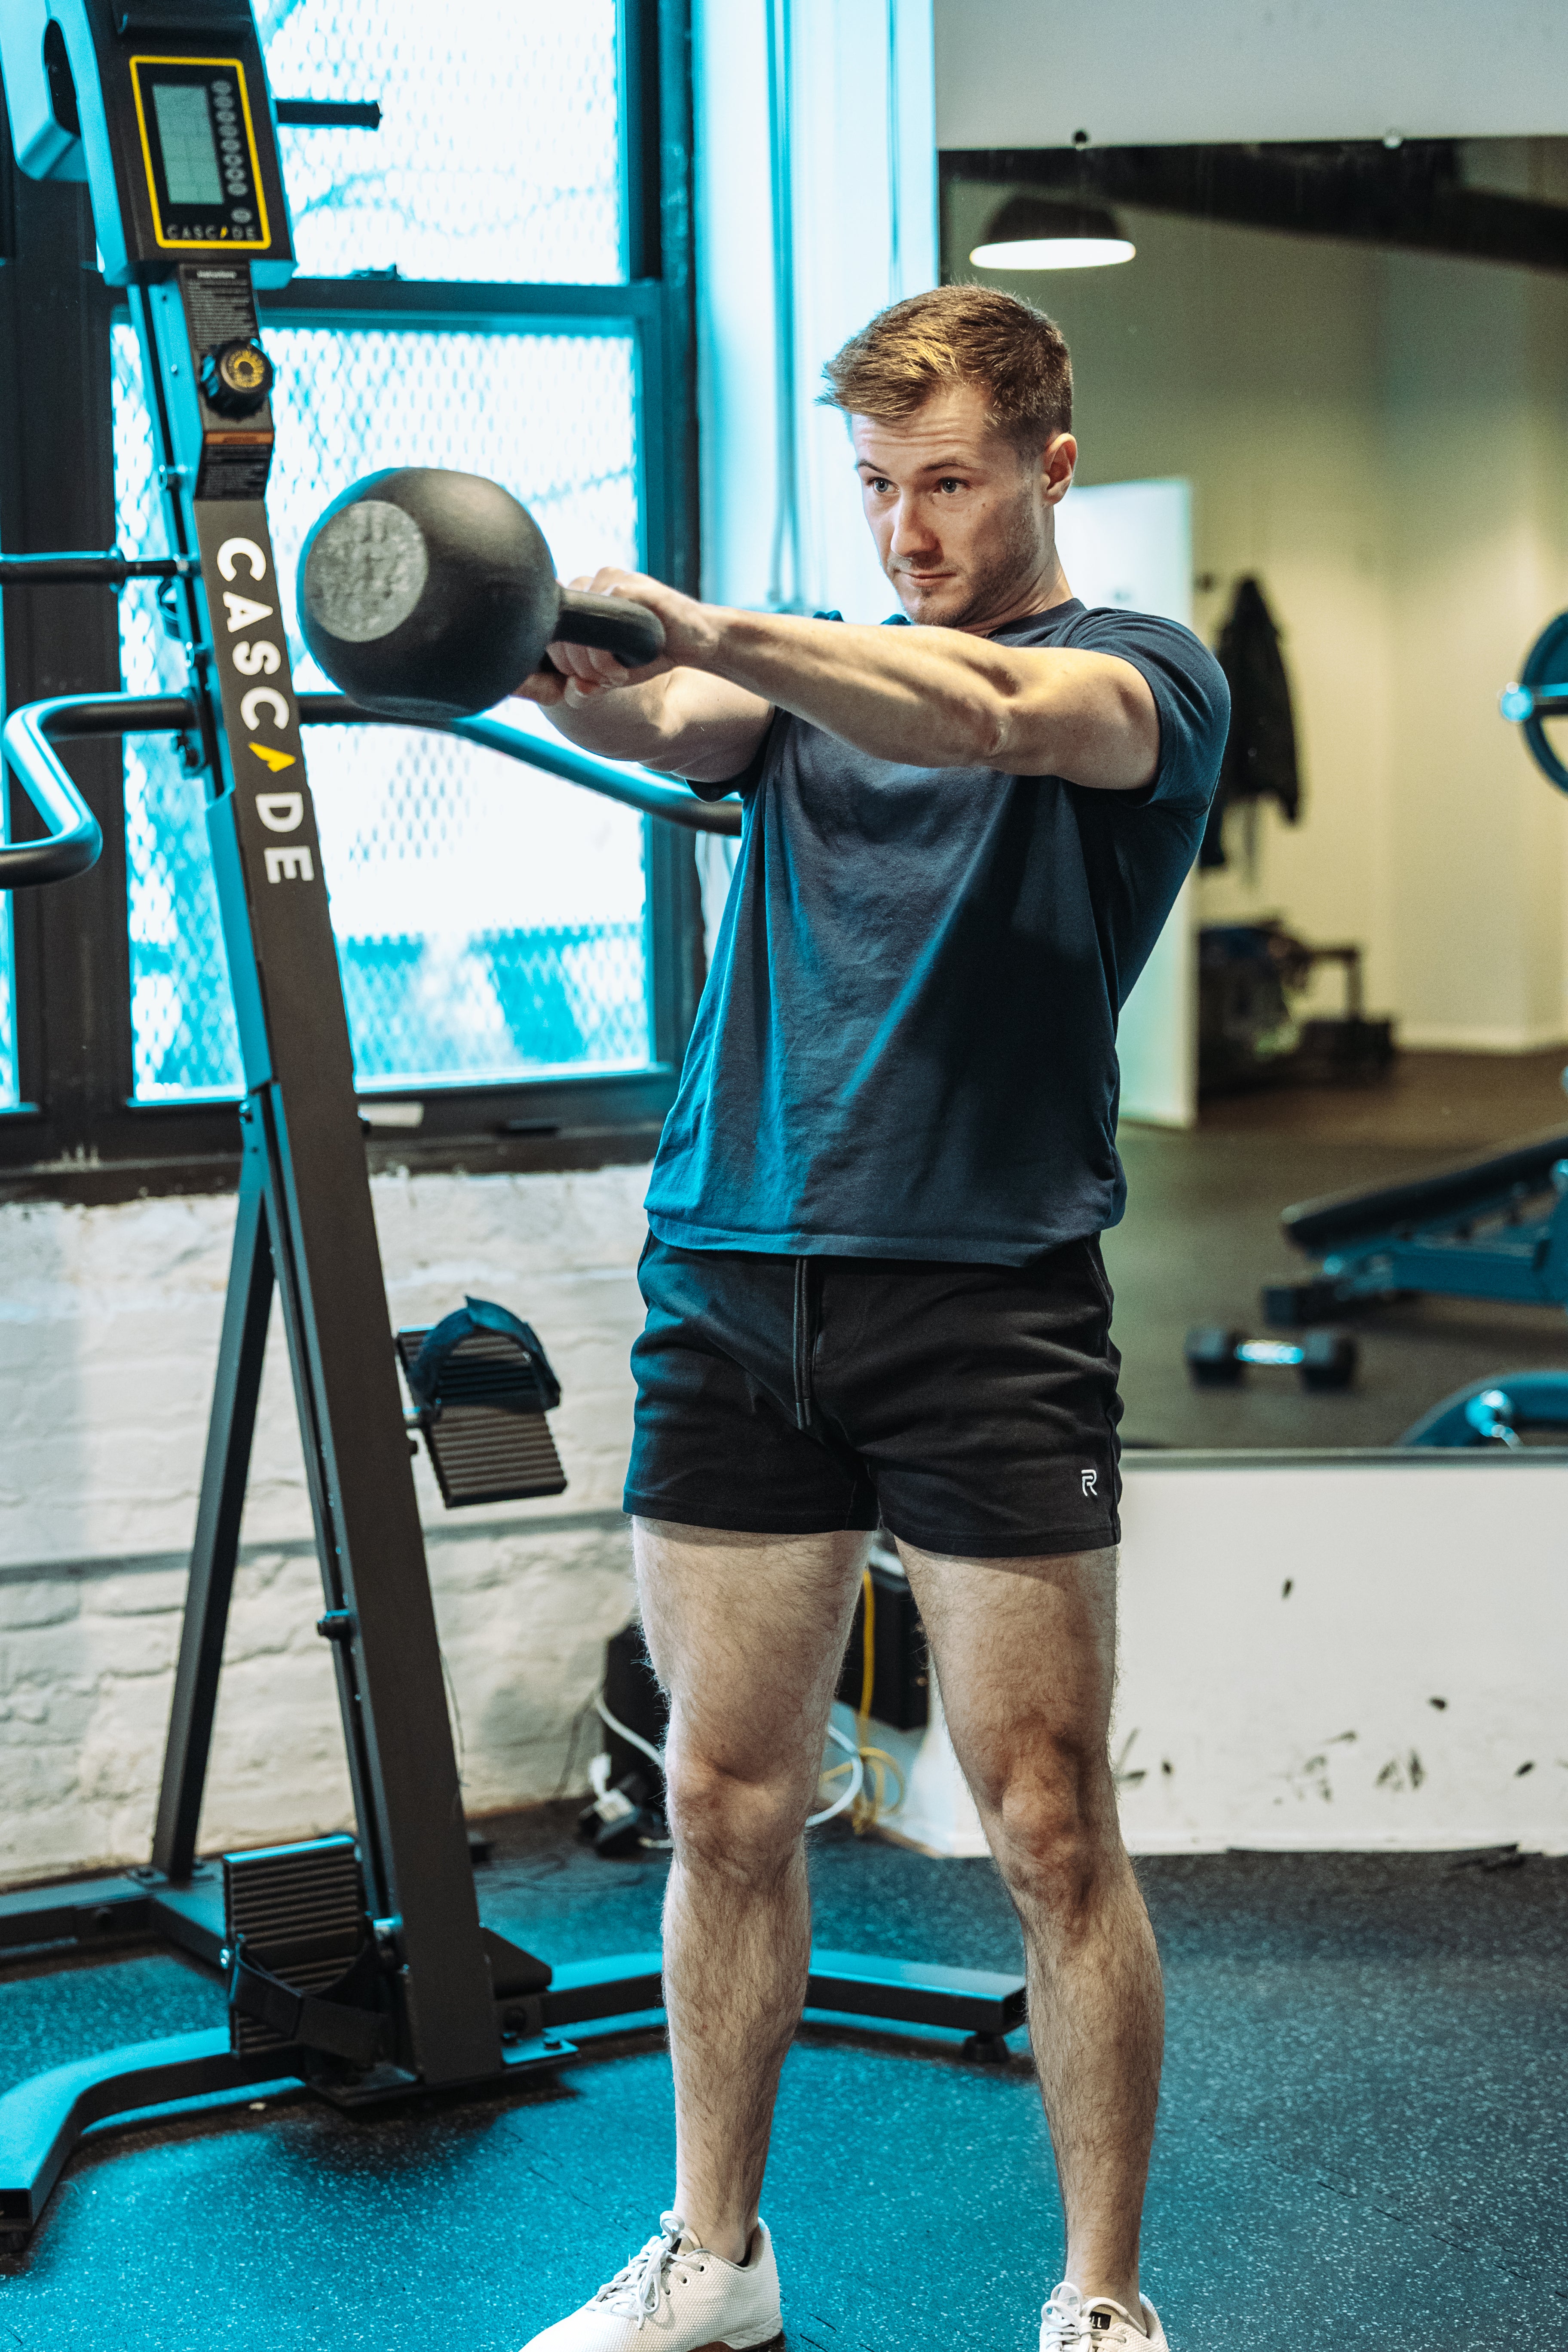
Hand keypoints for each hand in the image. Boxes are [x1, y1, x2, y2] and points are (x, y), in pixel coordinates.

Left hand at [511, 566, 718, 705]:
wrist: (700, 639)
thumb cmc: (654, 654)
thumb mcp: (614, 671)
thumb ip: (588, 675)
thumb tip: (570, 687)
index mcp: (584, 600)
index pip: (552, 629)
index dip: (561, 662)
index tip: (587, 682)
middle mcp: (593, 584)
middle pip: (561, 627)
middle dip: (576, 666)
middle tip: (602, 682)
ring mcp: (611, 580)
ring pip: (579, 624)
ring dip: (591, 661)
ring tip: (614, 677)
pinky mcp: (633, 585)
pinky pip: (604, 618)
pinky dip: (607, 652)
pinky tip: (625, 667)